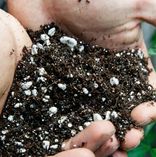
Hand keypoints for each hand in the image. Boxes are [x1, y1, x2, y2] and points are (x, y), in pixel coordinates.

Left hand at [8, 0, 155, 155]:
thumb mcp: (139, 3)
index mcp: (124, 53)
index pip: (141, 86)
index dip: (147, 103)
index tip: (145, 116)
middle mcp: (100, 67)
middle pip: (115, 102)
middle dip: (124, 121)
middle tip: (126, 139)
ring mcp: (73, 72)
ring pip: (87, 105)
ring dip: (96, 124)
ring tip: (103, 140)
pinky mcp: (50, 72)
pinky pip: (57, 98)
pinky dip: (64, 115)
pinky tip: (69, 129)